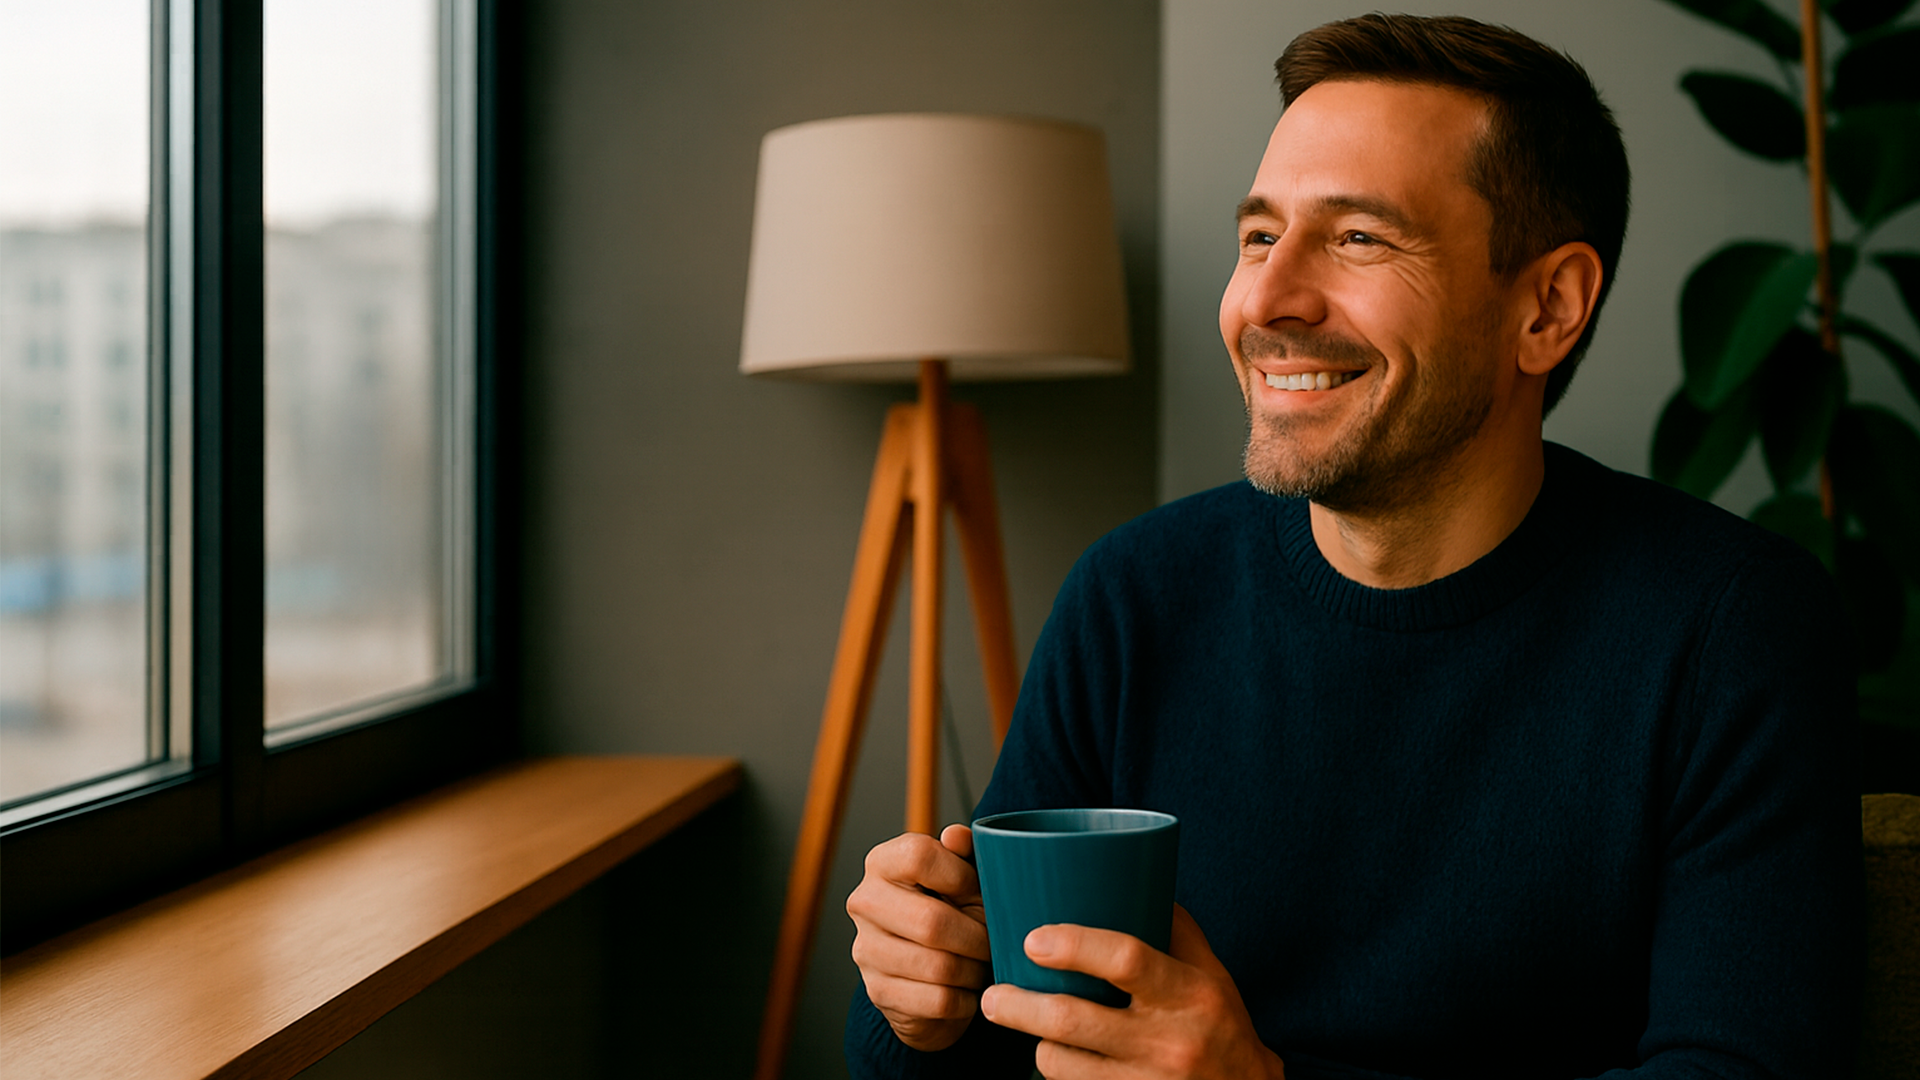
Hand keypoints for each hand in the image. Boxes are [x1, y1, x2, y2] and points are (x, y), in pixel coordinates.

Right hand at [846, 824, 993, 1051]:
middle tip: (993, 941)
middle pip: (931, 921)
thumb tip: (955, 836)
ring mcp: (866, 950)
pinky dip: (965, 999)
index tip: (979, 891)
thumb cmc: (953, 913)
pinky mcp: (878, 992)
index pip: (918, 856)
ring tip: (982, 965)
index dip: (962, 876)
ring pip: (938, 967)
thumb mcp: (964, 879)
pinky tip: (968, 989)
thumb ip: (965, 853)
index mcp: (883, 863)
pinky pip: (938, 1000)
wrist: (929, 974)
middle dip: (977, 937)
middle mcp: (864, 902)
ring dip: (973, 970)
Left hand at [978, 905, 1284, 1079]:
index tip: (1032, 939)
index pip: (1125, 959)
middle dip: (1019, 1006)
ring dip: (1036, 1042)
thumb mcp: (1209, 971)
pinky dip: (1056, 1072)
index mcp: (1189, 992)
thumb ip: (1169, 926)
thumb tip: (1122, 875)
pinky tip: (1058, 1057)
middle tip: (993, 994)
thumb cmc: (1220, 1024)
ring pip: (1060, 1062)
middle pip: (1072, 1020)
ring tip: (1030, 1026)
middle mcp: (1169, 1040)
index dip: (1073, 946)